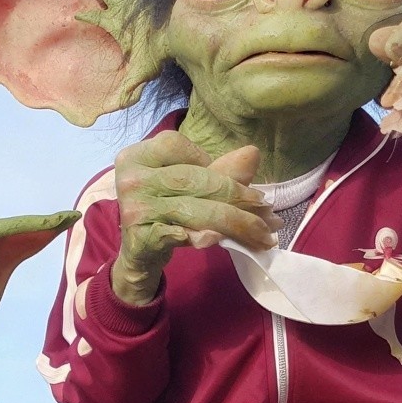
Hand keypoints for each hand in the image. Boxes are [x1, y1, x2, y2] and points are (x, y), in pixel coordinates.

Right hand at [110, 132, 274, 307]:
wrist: (138, 255)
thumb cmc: (164, 212)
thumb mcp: (189, 186)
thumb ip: (219, 170)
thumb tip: (253, 153)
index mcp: (137, 156)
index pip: (177, 146)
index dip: (208, 161)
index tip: (234, 182)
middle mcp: (131, 180)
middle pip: (193, 180)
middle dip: (238, 196)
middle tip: (269, 213)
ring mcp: (134, 210)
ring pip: (194, 209)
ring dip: (236, 222)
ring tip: (263, 233)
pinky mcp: (139, 239)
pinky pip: (177, 235)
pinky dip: (199, 237)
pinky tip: (218, 239)